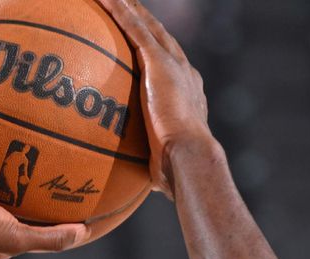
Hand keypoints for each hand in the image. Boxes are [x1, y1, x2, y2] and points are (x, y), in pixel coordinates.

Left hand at [97, 0, 212, 196]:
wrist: (190, 158)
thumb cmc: (178, 171)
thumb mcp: (162, 166)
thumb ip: (153, 166)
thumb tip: (146, 189)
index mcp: (187, 94)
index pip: (167, 67)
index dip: (154, 53)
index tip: (142, 49)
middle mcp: (183, 73)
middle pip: (158, 37)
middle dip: (141, 20)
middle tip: (124, 7)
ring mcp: (173, 64)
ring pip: (145, 25)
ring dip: (127, 7)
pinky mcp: (159, 61)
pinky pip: (133, 28)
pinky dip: (119, 10)